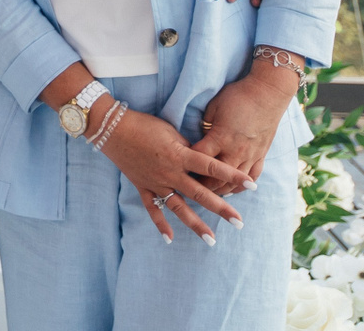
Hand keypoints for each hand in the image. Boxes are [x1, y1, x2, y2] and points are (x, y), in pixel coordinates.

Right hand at [99, 109, 248, 243]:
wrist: (112, 128)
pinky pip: (153, 209)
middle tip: (239, 222)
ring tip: (212, 239)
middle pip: (200, 193)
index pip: (212, 166)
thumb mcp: (170, 130)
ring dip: (196, 224)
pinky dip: (161, 224)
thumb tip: (202, 162)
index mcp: (179, 155)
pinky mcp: (143, 187)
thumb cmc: (144, 124)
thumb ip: (188, 148)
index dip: (232, 175)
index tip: (252, 185)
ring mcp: (156, 182)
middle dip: (221, 208)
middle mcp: (170, 172)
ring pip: (179, 207)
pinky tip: (171, 239)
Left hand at [194, 58, 298, 190]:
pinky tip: (232, 189)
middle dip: (202, 186)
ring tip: (208, 192)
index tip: (178, 167)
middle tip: (190, 186)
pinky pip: (251, 178)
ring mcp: (250, 156)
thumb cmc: (238, 96)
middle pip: (215, 179)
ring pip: (233, 183)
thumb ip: (205, 124)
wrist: (268, 93)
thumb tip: (198, 135)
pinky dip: (240, 186)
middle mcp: (235, 152)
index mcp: (220, 138)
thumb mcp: (214, 106)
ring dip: (220, 190)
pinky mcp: (261, 156)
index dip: (187, 165)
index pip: (198, 159)